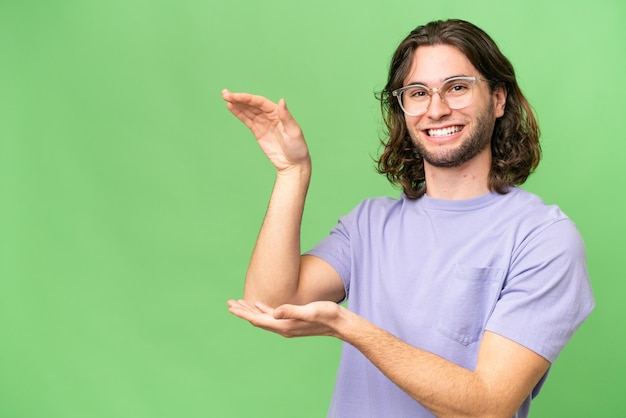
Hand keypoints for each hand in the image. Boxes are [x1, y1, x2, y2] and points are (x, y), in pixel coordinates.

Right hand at [222, 90, 310, 172]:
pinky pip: (246, 120)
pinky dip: (239, 113)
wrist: (293, 164)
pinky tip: (230, 107)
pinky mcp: (258, 131)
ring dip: (236, 103)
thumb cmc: (298, 148)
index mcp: (278, 113)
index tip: (236, 96)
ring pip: (247, 110)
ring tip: (224, 96)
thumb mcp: (294, 132)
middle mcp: (270, 115)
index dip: (247, 98)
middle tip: (225, 93)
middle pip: (252, 104)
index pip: (260, 102)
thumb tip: (281, 100)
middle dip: (238, 98)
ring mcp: (263, 123)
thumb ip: (286, 116)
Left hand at [227, 299, 344, 337]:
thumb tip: (275, 312)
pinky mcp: (293, 321)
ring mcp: (288, 325)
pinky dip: (262, 310)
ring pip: (263, 318)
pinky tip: (258, 306)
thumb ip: (292, 311)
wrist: (341, 324)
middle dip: (243, 311)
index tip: (231, 307)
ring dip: (251, 311)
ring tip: (239, 304)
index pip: (258, 320)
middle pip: (258, 320)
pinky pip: (273, 317)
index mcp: (285, 326)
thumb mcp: (310, 311)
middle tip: (229, 303)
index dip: (244, 313)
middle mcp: (283, 328)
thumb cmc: (328, 315)